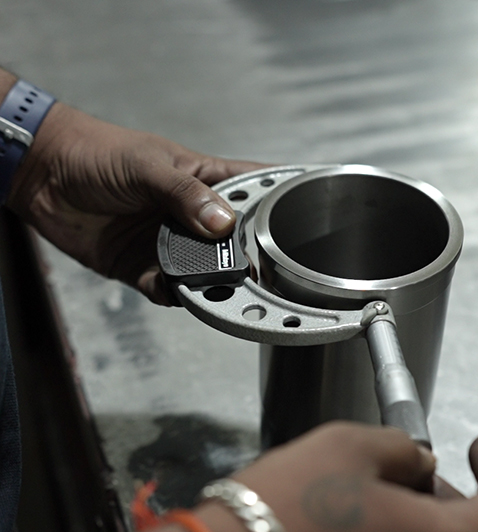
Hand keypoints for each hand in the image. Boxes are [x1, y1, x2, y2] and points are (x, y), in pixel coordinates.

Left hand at [7, 101, 263, 303]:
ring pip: (205, 271)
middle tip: (252, 270)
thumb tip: (222, 223)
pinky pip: (169, 289)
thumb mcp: (147, 165)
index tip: (298, 220)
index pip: (253, 188)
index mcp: (204, 181)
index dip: (278, 202)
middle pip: (234, 242)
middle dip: (245, 258)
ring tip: (214, 286)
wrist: (42, 175)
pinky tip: (172, 290)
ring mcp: (171, 243)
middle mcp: (193, 216)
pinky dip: (173, 294)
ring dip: (210, 282)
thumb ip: (185, 194)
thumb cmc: (96, 153)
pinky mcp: (145, 267)